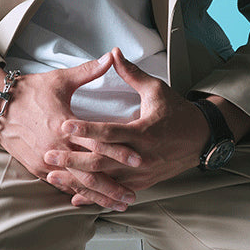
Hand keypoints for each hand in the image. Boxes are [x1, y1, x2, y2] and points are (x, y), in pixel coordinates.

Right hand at [0, 54, 141, 210]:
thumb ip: (89, 71)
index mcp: (64, 125)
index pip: (97, 143)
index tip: (139, 160)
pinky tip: (94, 202)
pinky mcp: (36, 168)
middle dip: (113, 186)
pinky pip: (61, 185)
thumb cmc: (30, 90)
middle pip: (90, 172)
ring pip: (77, 184)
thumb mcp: (61, 79)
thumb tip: (112, 56)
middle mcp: (55, 148)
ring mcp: (45, 161)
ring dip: (99, 196)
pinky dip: (79, 194)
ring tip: (119, 204)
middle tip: (133, 196)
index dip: (119, 152)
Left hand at [43, 48, 209, 205]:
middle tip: (49, 154)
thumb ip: (131, 73)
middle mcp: (142, 156)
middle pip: (102, 161)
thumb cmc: (176, 112)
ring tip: (53, 175)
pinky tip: (74, 197)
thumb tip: (113, 52)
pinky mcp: (142, 183)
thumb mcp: (156, 89)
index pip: (110, 132)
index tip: (64, 126)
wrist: (200, 139)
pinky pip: (114, 191)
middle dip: (73, 159)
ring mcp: (142, 173)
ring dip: (78, 179)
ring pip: (105, 181)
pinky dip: (94, 195)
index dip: (85, 130)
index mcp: (144, 132)